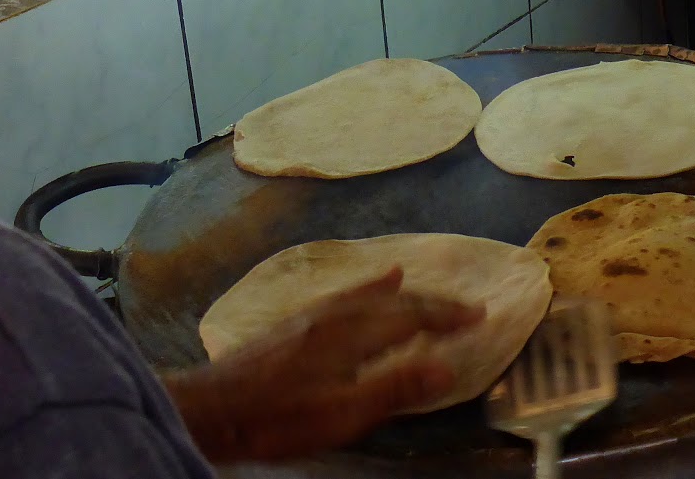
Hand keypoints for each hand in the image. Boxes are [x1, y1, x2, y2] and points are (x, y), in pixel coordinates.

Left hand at [163, 267, 484, 463]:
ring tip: (407, 276)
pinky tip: (356, 290)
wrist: (214, 408)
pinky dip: (359, 289)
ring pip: (363, 294)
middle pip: (393, 302)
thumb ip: (396, 387)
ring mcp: (311, 316)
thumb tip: (447, 365)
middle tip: (463, 305)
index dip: (447, 316)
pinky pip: (340, 296)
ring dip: (394, 291)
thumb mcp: (345, 413)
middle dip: (430, 302)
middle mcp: (336, 314)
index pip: (413, 317)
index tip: (480, 314)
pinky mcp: (292, 324)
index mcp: (354, 333)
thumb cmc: (282, 417)